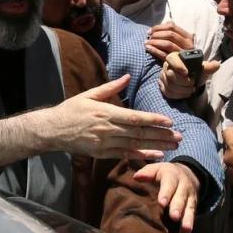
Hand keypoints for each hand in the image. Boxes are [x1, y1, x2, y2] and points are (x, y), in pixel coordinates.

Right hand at [41, 74, 180, 159]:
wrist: (53, 130)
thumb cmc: (71, 110)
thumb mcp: (89, 95)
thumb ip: (110, 88)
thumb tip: (127, 76)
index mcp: (106, 112)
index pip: (135, 117)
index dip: (153, 120)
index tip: (169, 121)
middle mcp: (108, 129)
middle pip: (139, 133)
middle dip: (161, 135)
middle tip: (179, 136)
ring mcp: (105, 143)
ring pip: (135, 145)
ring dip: (156, 146)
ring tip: (173, 146)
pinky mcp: (102, 154)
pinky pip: (125, 155)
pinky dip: (141, 155)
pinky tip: (156, 155)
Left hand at [134, 162, 199, 232]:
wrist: (189, 173)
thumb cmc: (166, 174)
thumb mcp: (157, 169)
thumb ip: (147, 173)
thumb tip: (136, 177)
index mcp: (172, 176)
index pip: (170, 184)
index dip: (166, 193)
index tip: (162, 203)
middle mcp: (183, 186)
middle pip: (181, 197)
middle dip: (178, 207)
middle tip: (174, 217)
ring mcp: (190, 197)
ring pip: (189, 208)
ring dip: (187, 220)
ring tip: (184, 232)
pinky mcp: (193, 206)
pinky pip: (192, 216)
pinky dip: (189, 226)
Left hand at [145, 22, 193, 60]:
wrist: (187, 69)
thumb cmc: (181, 52)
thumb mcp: (181, 41)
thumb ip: (175, 31)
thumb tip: (167, 23)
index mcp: (188, 37)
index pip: (173, 27)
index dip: (159, 27)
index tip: (150, 30)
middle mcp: (187, 45)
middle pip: (170, 34)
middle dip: (157, 34)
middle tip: (148, 36)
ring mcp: (182, 53)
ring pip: (167, 44)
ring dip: (155, 42)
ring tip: (146, 42)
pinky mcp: (176, 62)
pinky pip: (164, 55)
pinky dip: (155, 50)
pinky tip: (148, 48)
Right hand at [158, 51, 220, 99]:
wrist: (192, 80)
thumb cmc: (196, 71)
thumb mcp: (202, 69)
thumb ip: (209, 67)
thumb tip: (216, 64)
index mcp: (175, 57)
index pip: (171, 58)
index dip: (178, 66)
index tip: (187, 73)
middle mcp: (167, 66)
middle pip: (170, 74)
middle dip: (183, 82)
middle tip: (192, 83)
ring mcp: (163, 77)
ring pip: (169, 85)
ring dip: (182, 90)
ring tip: (191, 89)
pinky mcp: (163, 86)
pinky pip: (168, 92)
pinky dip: (178, 95)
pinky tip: (185, 93)